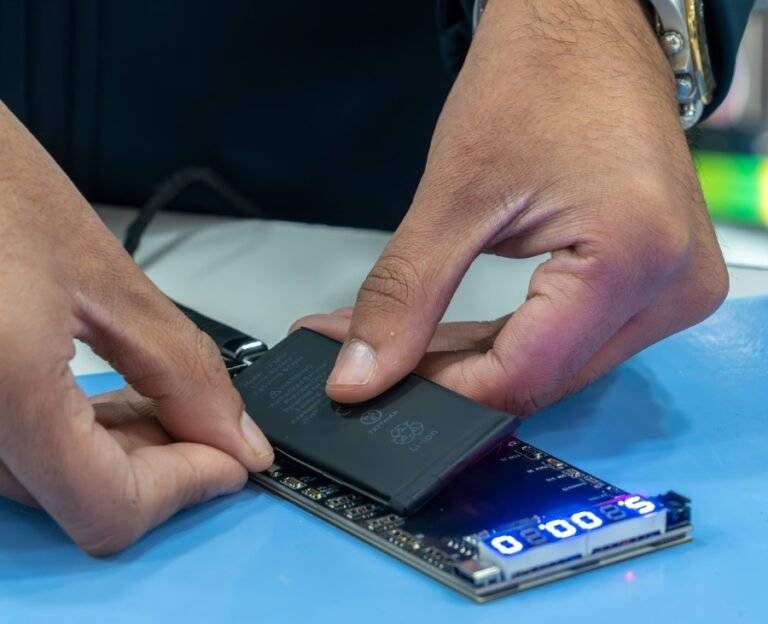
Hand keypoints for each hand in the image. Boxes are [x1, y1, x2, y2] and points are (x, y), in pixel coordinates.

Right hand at [0, 103, 271, 553]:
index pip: (109, 508)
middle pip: (84, 500)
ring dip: (121, 453)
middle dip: (163, 465)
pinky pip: (21, 452)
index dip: (186, 488)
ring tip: (163, 398)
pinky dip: (76, 437)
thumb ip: (181, 369)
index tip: (231, 458)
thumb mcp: (102, 274)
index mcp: (1, 389)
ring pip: (52, 483)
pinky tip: (108, 397)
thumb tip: (235, 438)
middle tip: (206, 418)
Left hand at [294, 0, 727, 413]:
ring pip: (553, 367)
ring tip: (408, 338)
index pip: (522, 378)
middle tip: (378, 358)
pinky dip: (508, 339)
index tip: (377, 387)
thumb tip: (362, 374)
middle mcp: (670, 286)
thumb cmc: (539, 76)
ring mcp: (670, 287)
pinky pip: (571, 339)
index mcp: (633, 258)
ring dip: (475, 359)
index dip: (440, 392)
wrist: (585, 29)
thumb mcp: (454, 195)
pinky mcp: (654, 282)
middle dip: (450, 374)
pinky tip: (455, 330)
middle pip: (540, 379)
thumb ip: (403, 295)